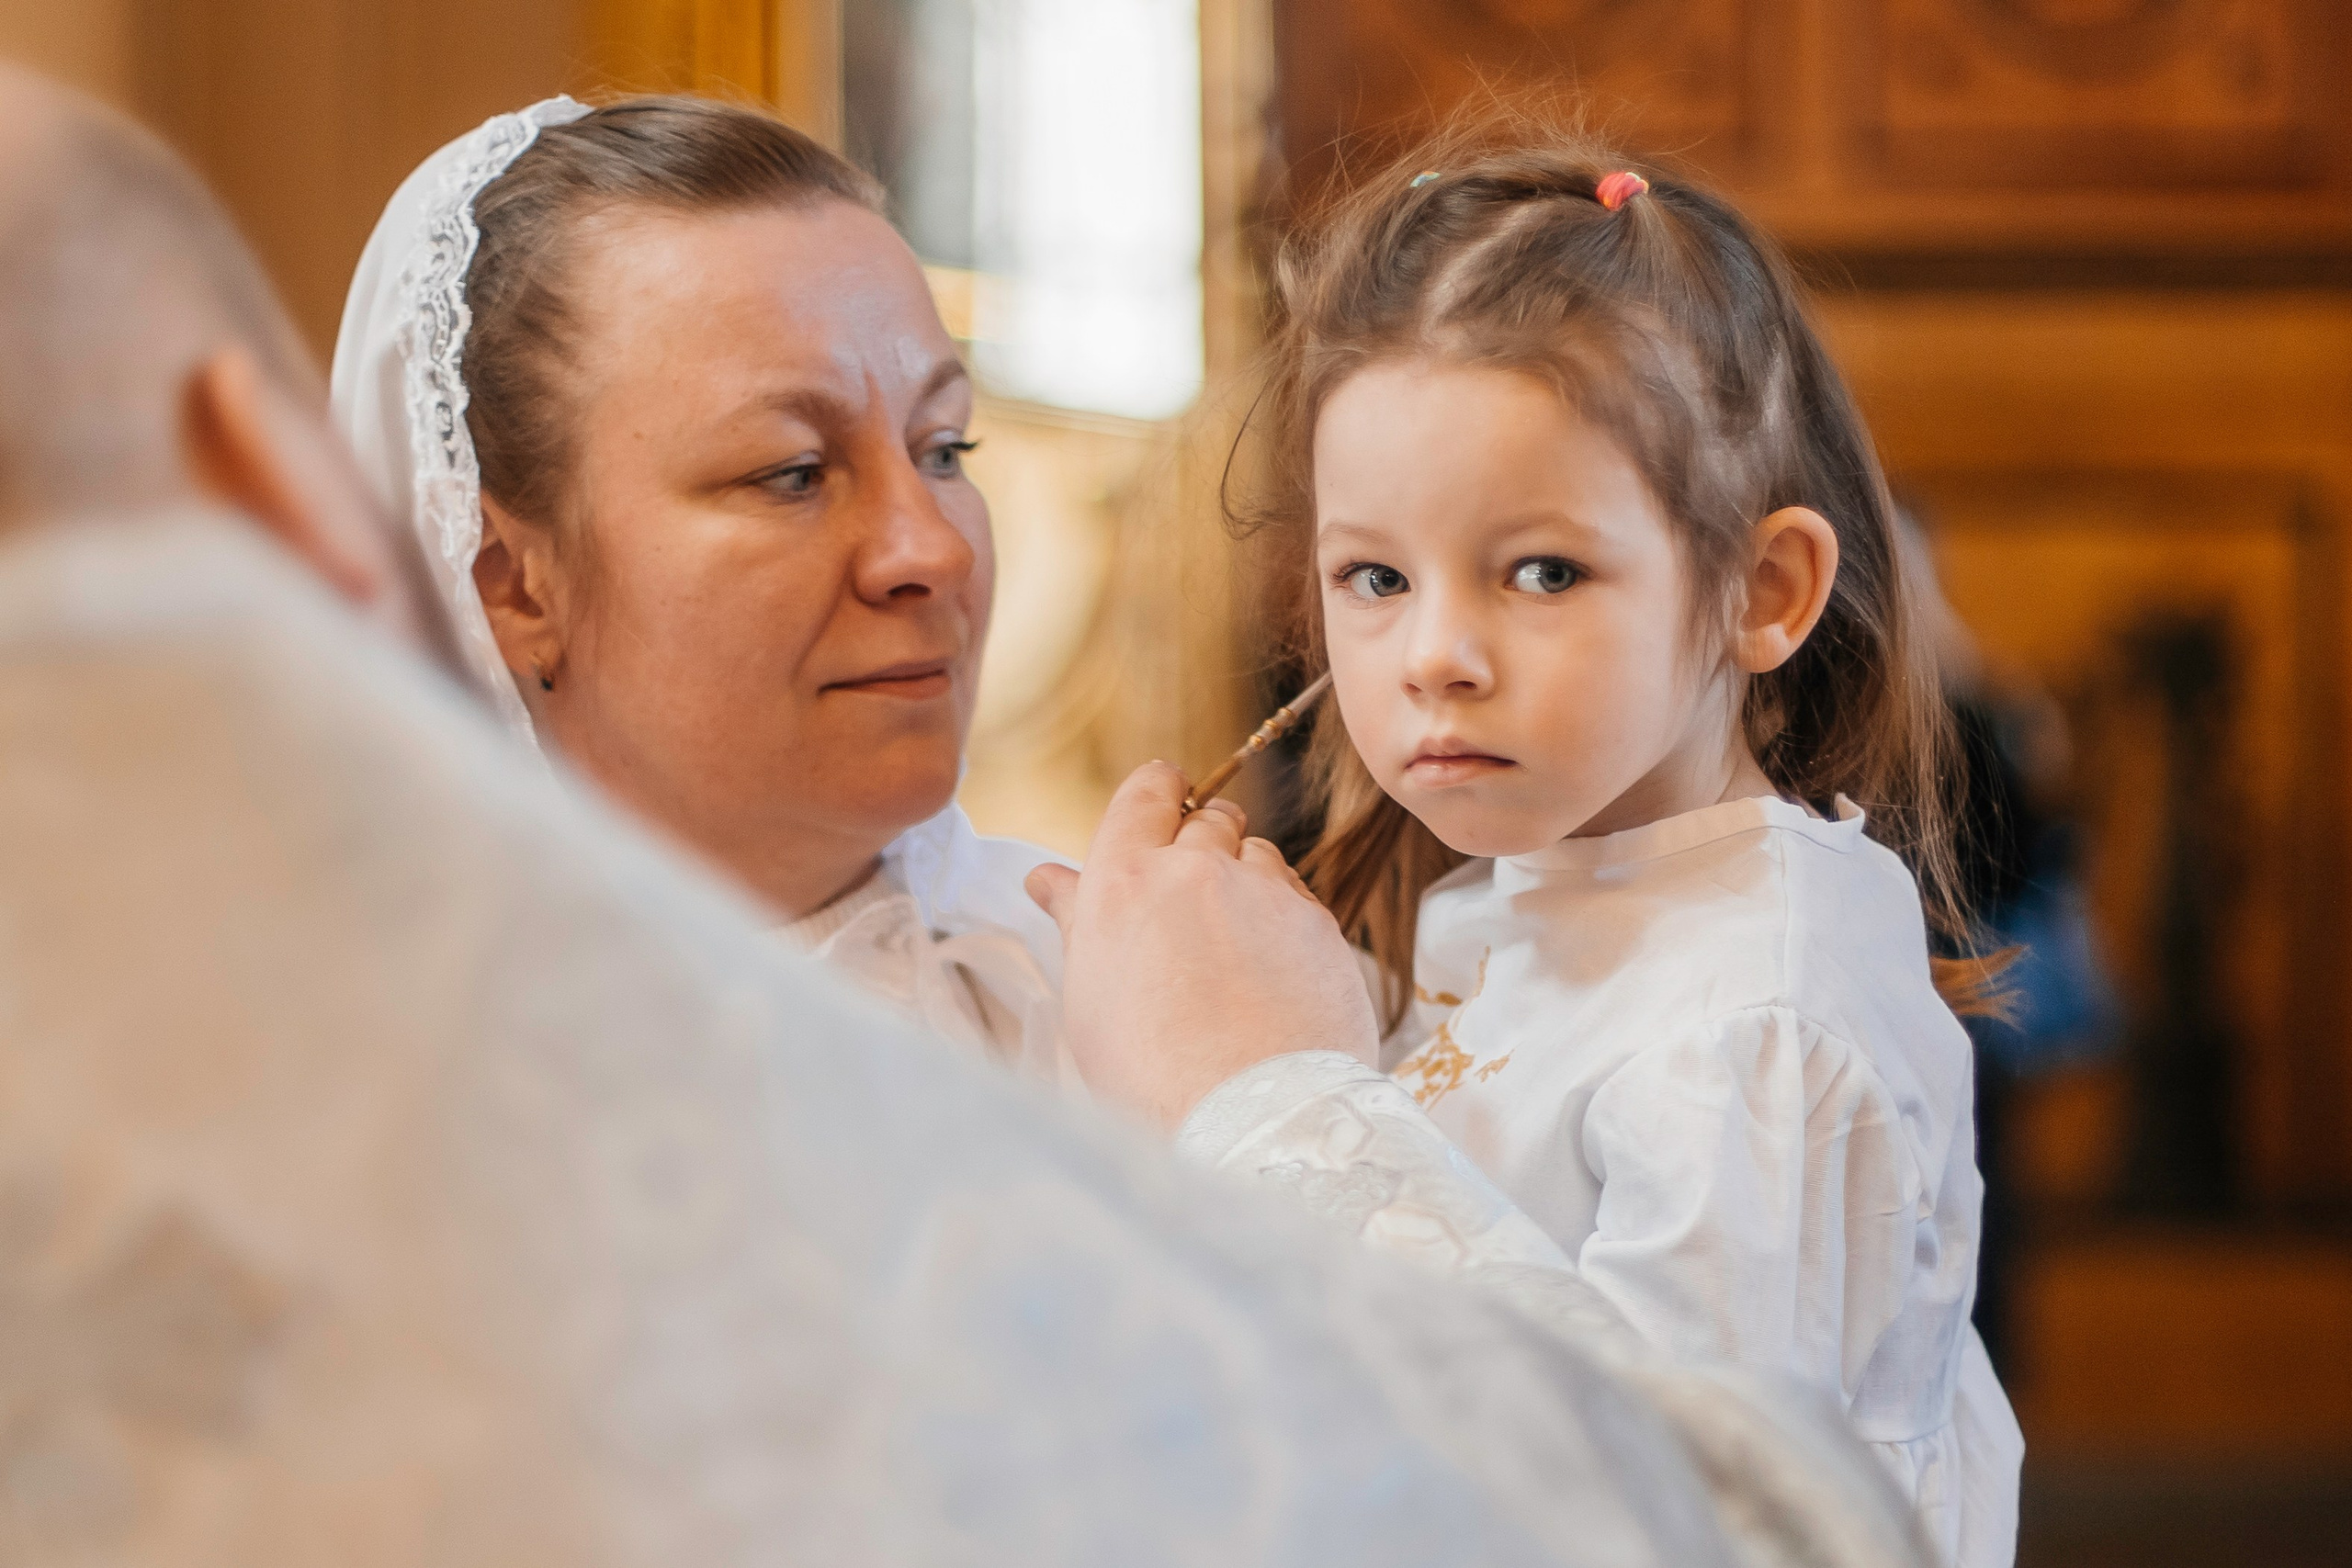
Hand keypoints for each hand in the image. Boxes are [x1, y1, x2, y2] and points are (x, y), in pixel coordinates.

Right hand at [1026, 762, 1378, 1128]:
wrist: (1247, 1122)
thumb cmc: (1148, 1072)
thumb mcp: (1089, 995)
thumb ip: (1077, 919)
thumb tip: (1048, 879)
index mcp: (1124, 879)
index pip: (1146, 790)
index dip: (1158, 793)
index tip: (1162, 809)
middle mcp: (1196, 869)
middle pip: (1208, 818)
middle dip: (1200, 846)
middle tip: (1189, 906)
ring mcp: (1265, 892)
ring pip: (1258, 854)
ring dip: (1244, 882)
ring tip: (1231, 953)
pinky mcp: (1319, 923)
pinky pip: (1297, 898)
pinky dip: (1283, 920)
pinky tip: (1270, 976)